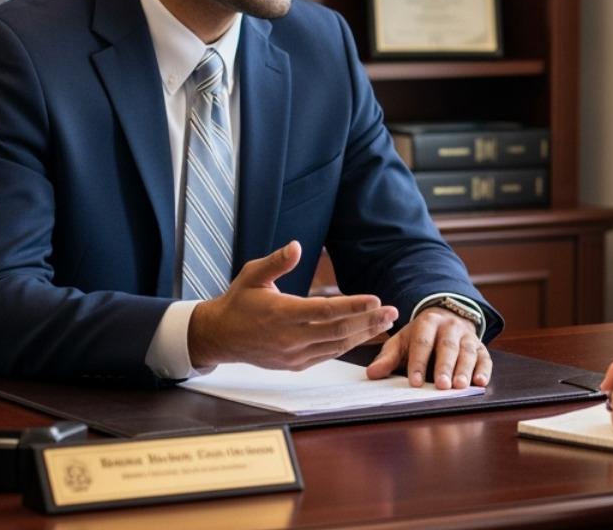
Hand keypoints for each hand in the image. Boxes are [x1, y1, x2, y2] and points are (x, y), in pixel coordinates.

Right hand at [187, 241, 397, 369]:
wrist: (220, 336)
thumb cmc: (239, 301)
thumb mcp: (252, 275)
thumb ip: (276, 262)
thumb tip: (296, 246)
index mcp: (281, 314)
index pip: (325, 311)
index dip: (353, 306)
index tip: (376, 299)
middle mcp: (289, 338)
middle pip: (337, 331)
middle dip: (368, 322)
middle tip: (392, 312)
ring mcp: (292, 355)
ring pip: (336, 346)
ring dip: (363, 335)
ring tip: (385, 323)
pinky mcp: (294, 365)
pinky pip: (327, 356)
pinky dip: (347, 346)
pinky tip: (363, 335)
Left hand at [365, 306, 491, 388]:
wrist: (446, 319)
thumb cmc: (419, 337)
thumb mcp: (402, 342)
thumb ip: (388, 358)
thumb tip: (372, 374)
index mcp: (427, 323)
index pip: (422, 343)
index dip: (418, 362)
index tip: (414, 381)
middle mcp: (450, 326)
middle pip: (448, 347)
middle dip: (445, 367)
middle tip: (442, 385)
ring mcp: (467, 336)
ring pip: (467, 352)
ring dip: (465, 370)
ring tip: (460, 386)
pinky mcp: (480, 346)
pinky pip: (484, 357)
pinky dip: (484, 370)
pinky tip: (481, 382)